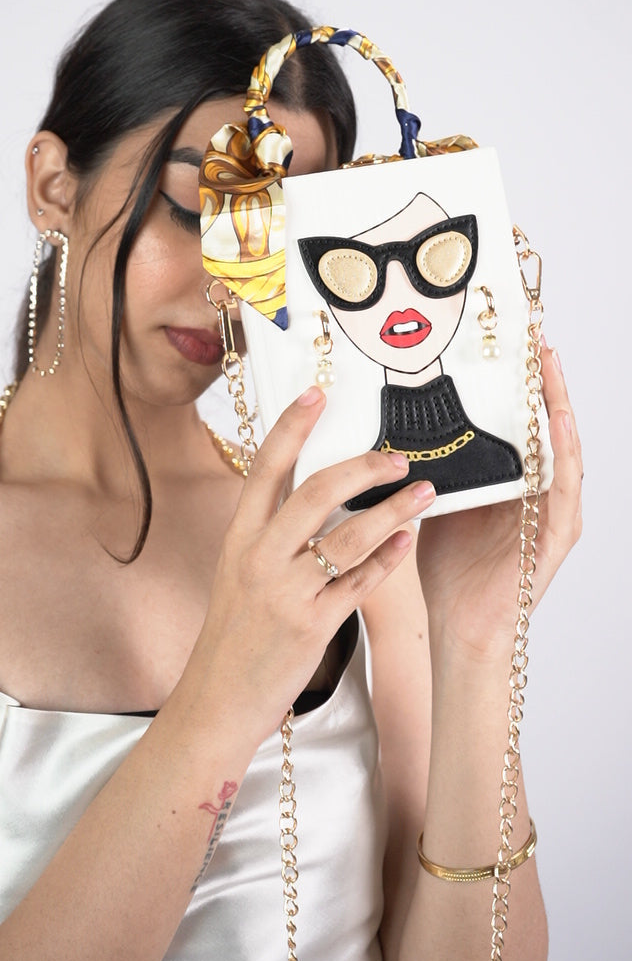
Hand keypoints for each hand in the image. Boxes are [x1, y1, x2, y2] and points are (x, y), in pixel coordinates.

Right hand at [187, 386, 432, 743]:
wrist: (218, 697)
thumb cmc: (235, 631)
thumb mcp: (240, 571)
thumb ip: (272, 533)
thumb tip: (314, 493)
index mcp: (239, 537)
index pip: (266, 468)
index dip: (292, 426)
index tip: (317, 394)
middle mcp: (259, 557)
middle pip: (315, 493)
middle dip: (362, 468)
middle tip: (397, 456)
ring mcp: (285, 592)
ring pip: (347, 538)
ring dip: (392, 511)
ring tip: (424, 492)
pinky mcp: (312, 626)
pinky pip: (359, 584)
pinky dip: (388, 559)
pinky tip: (408, 541)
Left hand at [415, 343, 582, 661]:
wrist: (458, 625)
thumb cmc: (448, 567)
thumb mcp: (435, 499)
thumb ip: (432, 464)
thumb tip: (395, 422)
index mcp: (511, 480)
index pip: (521, 420)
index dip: (520, 381)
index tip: (511, 340)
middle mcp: (538, 491)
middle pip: (548, 425)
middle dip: (545, 380)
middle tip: (536, 335)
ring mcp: (553, 512)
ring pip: (564, 447)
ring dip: (559, 404)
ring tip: (550, 365)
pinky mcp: (557, 535)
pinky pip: (566, 487)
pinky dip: (565, 452)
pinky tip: (559, 422)